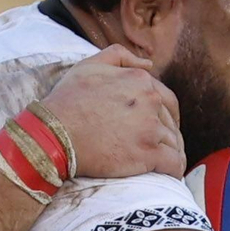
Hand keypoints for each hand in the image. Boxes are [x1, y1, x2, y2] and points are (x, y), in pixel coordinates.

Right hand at [44, 45, 184, 179]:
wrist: (54, 134)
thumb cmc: (67, 101)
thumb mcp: (89, 65)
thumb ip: (120, 56)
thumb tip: (149, 64)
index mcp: (140, 81)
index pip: (164, 98)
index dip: (164, 113)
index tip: (157, 125)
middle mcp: (150, 102)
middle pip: (170, 121)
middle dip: (168, 133)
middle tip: (160, 145)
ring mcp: (151, 129)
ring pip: (173, 142)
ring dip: (171, 151)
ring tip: (164, 162)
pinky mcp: (148, 154)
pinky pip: (174, 163)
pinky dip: (175, 169)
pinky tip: (171, 173)